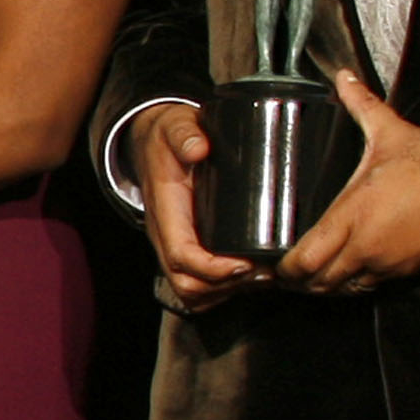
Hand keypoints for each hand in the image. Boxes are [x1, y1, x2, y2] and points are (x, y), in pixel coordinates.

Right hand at [130, 103, 257, 312]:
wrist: (153, 145)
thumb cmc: (168, 138)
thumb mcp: (174, 126)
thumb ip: (185, 134)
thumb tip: (199, 148)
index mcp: (166, 212)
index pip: (182, 256)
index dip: (213, 269)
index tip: (245, 263)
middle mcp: (168, 237)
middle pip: (188, 285)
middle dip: (228, 285)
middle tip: (266, 271)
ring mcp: (177, 247)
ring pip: (195, 293)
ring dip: (229, 291)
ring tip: (265, 275)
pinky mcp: (190, 252)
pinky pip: (202, 289)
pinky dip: (227, 291)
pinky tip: (253, 276)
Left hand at [273, 73, 419, 295]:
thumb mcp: (391, 132)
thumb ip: (361, 105)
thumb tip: (344, 79)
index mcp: (352, 216)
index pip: (305, 259)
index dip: (284, 268)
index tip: (274, 264)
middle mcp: (366, 247)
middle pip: (318, 283)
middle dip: (299, 282)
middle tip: (286, 273)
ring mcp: (388, 264)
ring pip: (344, 290)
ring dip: (326, 286)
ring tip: (313, 275)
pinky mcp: (408, 272)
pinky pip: (372, 287)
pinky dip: (355, 284)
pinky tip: (349, 272)